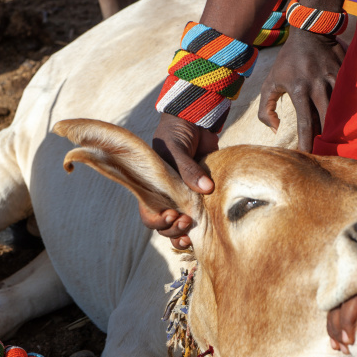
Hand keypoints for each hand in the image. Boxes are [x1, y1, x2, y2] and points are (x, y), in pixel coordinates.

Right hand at [139, 114, 217, 248]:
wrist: (195, 120)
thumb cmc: (177, 131)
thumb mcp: (177, 147)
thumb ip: (188, 169)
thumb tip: (207, 189)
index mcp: (152, 187)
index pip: (148, 213)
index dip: (157, 221)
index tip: (171, 216)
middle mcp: (166, 197)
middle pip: (164, 226)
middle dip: (173, 230)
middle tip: (187, 221)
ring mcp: (183, 199)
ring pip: (180, 228)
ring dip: (184, 235)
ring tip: (192, 236)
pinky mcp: (200, 198)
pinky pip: (199, 218)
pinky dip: (200, 228)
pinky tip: (206, 234)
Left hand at [258, 28, 344, 151]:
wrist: (311, 30)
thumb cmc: (287, 61)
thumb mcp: (270, 82)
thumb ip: (265, 108)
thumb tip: (275, 130)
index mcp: (299, 90)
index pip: (305, 124)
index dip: (307, 142)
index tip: (307, 156)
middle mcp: (318, 87)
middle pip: (326, 121)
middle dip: (326, 140)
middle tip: (324, 155)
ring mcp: (335, 80)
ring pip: (340, 111)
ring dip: (338, 128)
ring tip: (336, 143)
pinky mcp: (346, 75)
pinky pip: (348, 98)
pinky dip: (347, 112)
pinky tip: (347, 123)